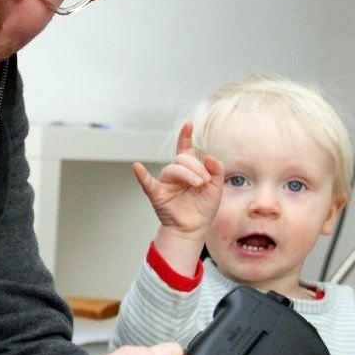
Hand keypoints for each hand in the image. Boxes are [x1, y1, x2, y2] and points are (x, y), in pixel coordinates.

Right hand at [132, 123, 222, 270]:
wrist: (194, 229)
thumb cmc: (203, 209)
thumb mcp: (216, 188)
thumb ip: (216, 170)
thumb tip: (209, 157)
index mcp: (189, 170)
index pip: (185, 149)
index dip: (185, 136)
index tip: (188, 125)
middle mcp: (176, 174)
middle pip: (182, 159)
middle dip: (196, 167)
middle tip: (204, 181)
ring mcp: (165, 184)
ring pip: (173, 169)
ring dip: (188, 174)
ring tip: (198, 184)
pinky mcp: (158, 195)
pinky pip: (147, 183)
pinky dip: (141, 176)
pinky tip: (137, 167)